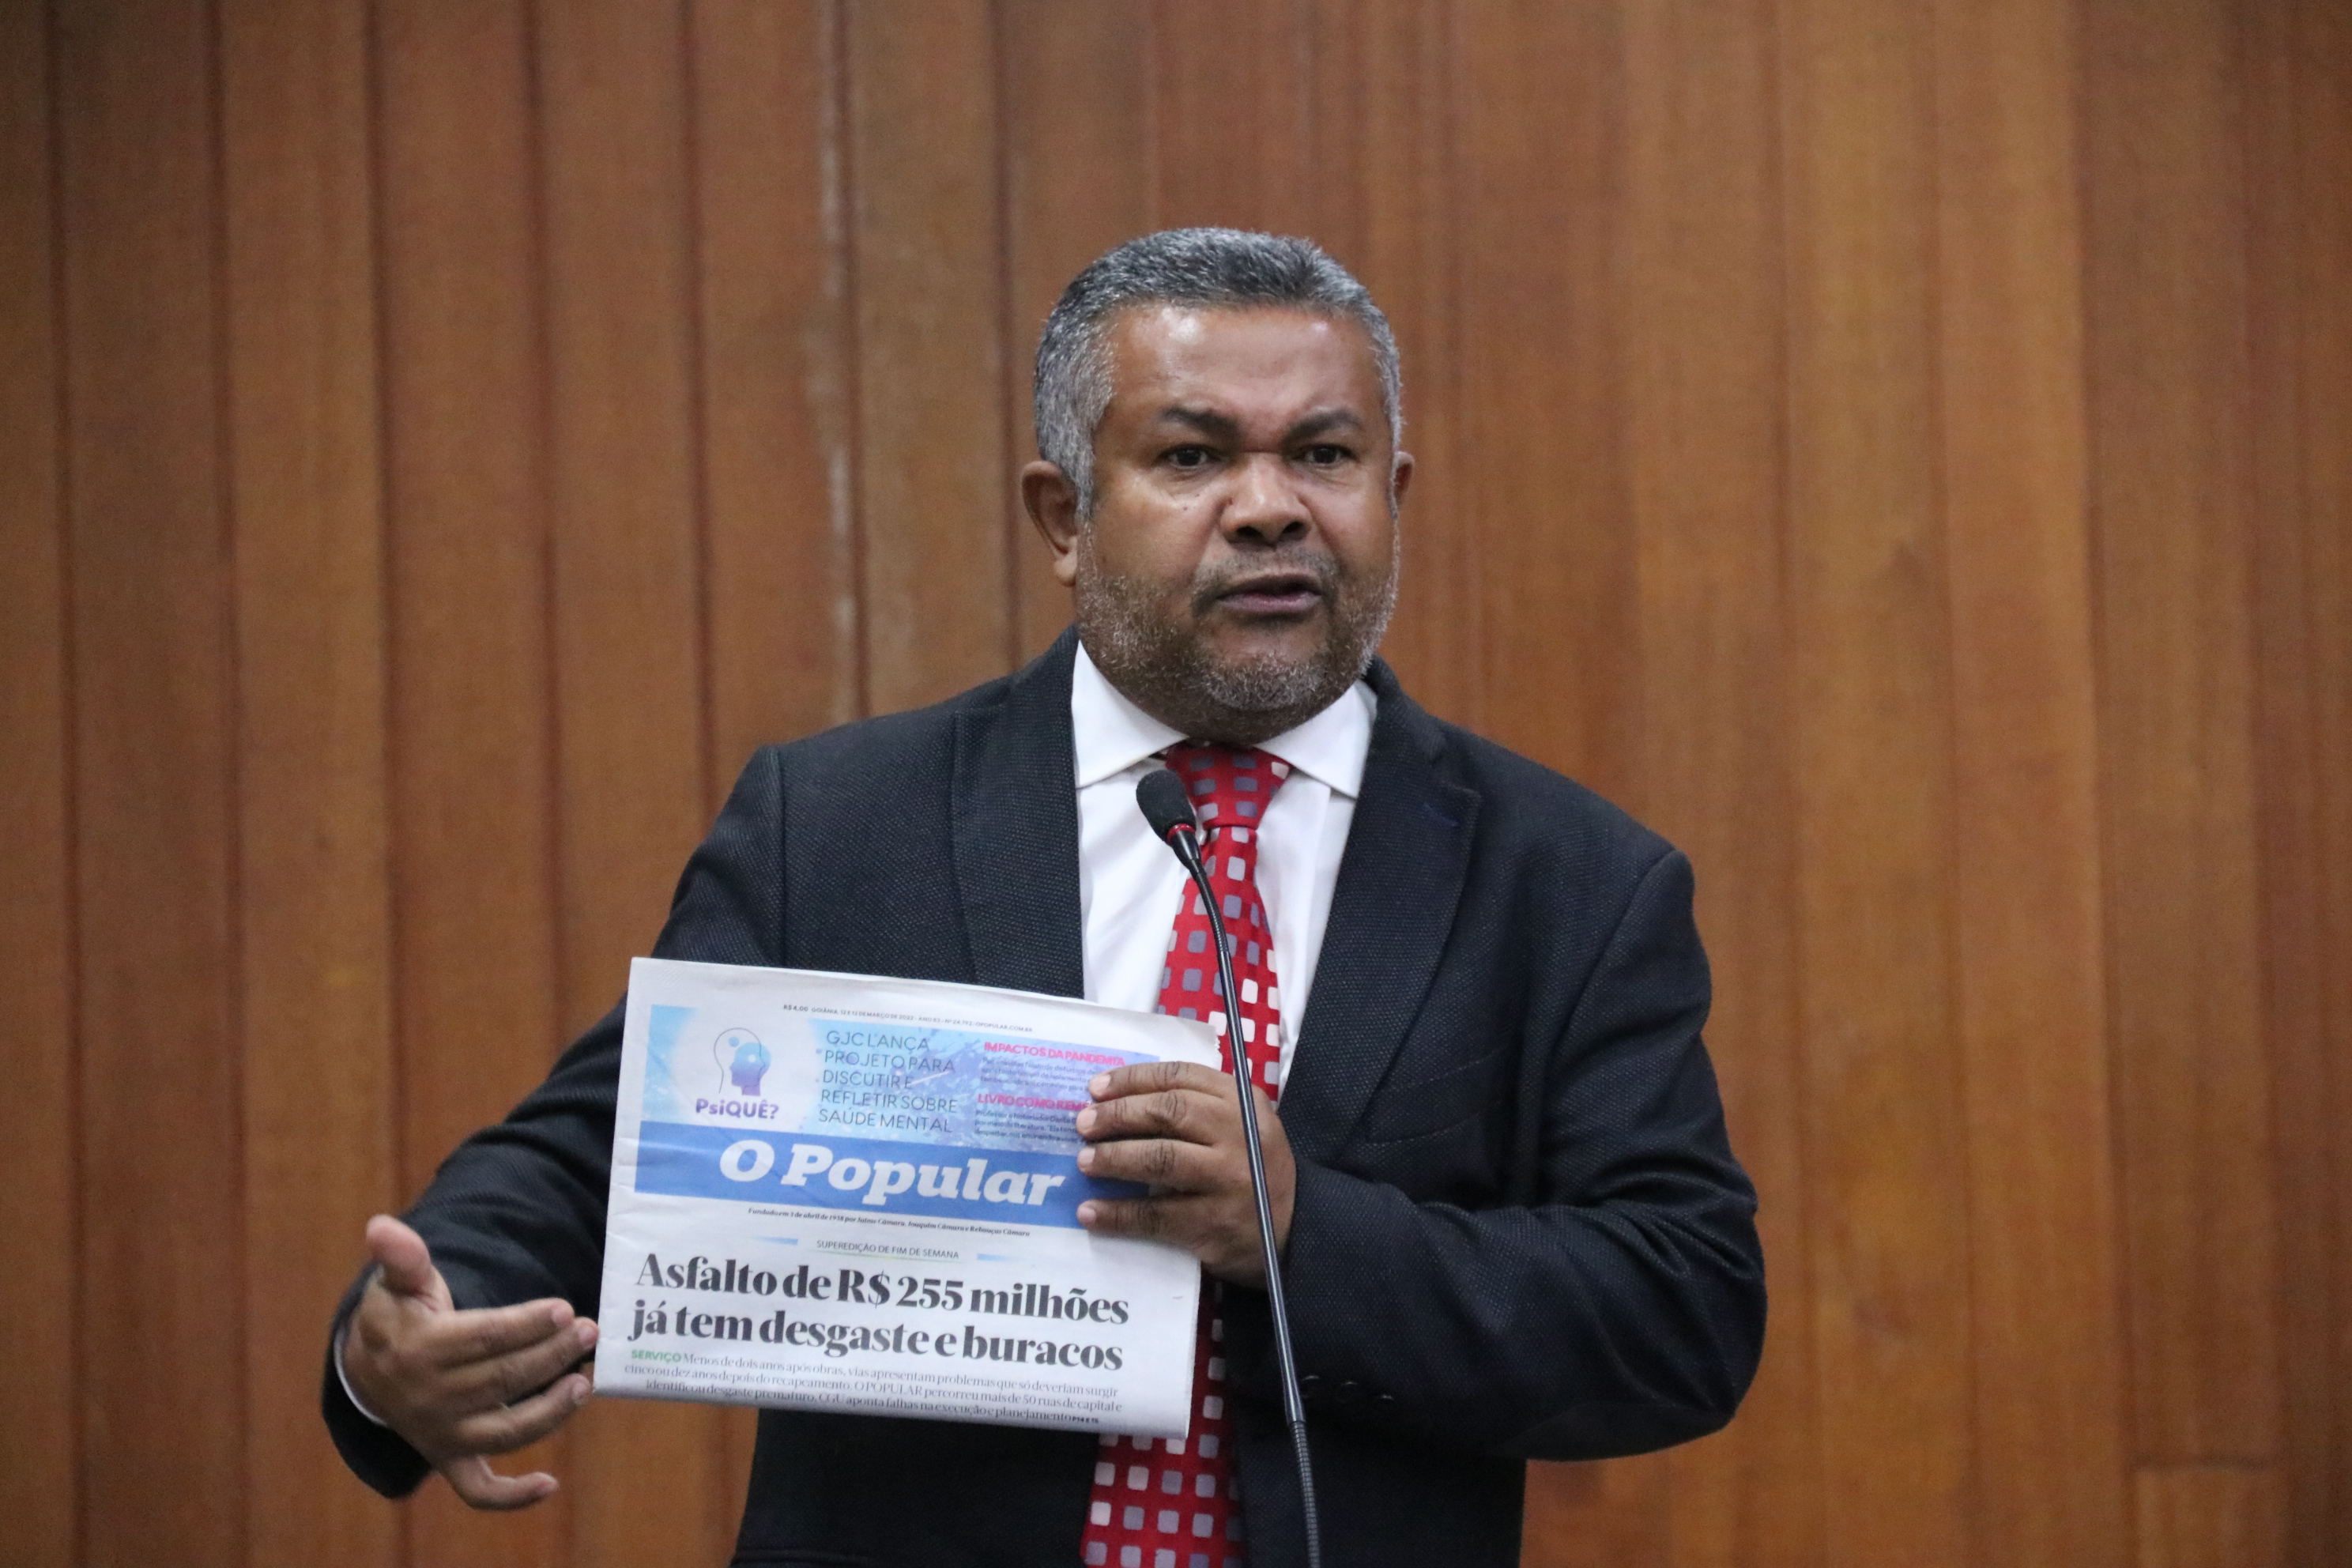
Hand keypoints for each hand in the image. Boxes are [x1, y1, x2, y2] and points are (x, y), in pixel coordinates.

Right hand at [340, 1215, 595, 1509]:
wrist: (366, 1374)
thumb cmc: (397, 1318)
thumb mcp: (397, 1284)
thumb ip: (402, 1257)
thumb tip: (382, 1226)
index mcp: (420, 1351)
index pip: (484, 1338)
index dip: (526, 1324)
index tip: (563, 1309)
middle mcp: (431, 1400)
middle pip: (503, 1379)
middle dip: (551, 1356)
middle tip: (589, 1333)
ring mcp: (441, 1435)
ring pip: (504, 1432)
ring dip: (549, 1413)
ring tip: (584, 1384)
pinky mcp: (449, 1459)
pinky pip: (478, 1490)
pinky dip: (511, 1496)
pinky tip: (550, 1484)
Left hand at [1072, 1060, 1293, 1284]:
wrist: (1294, 1228)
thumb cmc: (1251, 1168)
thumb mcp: (1240, 1124)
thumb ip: (1197, 1106)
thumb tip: (1118, 1100)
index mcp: (1241, 1102)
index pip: (1180, 1077)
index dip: (1132, 1079)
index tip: (1095, 1088)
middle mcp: (1237, 1135)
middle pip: (1168, 1113)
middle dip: (1117, 1115)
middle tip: (1083, 1124)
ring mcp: (1228, 1180)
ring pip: (1160, 1159)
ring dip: (1114, 1159)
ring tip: (1084, 1162)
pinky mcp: (1214, 1223)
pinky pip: (1156, 1215)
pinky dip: (1118, 1213)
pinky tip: (1091, 1211)